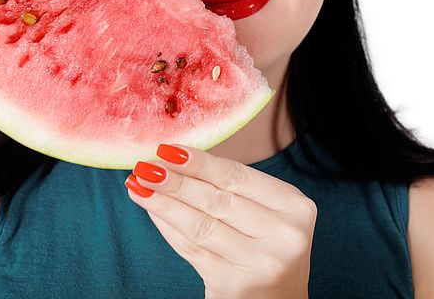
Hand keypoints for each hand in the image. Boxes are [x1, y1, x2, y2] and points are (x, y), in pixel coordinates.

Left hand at [125, 143, 316, 298]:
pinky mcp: (233, 285)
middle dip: (175, 180)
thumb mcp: (268, 214)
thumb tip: (176, 157)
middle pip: (216, 199)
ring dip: (163, 203)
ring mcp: (260, 264)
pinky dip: (168, 228)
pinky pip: (191, 249)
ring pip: (200, 224)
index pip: (237, 176)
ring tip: (138, 185)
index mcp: (295, 207)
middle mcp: (284, 236)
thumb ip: (234, 188)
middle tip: (144, 165)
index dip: (199, 162)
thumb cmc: (267, 247)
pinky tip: (152, 211)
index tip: (167, 149)